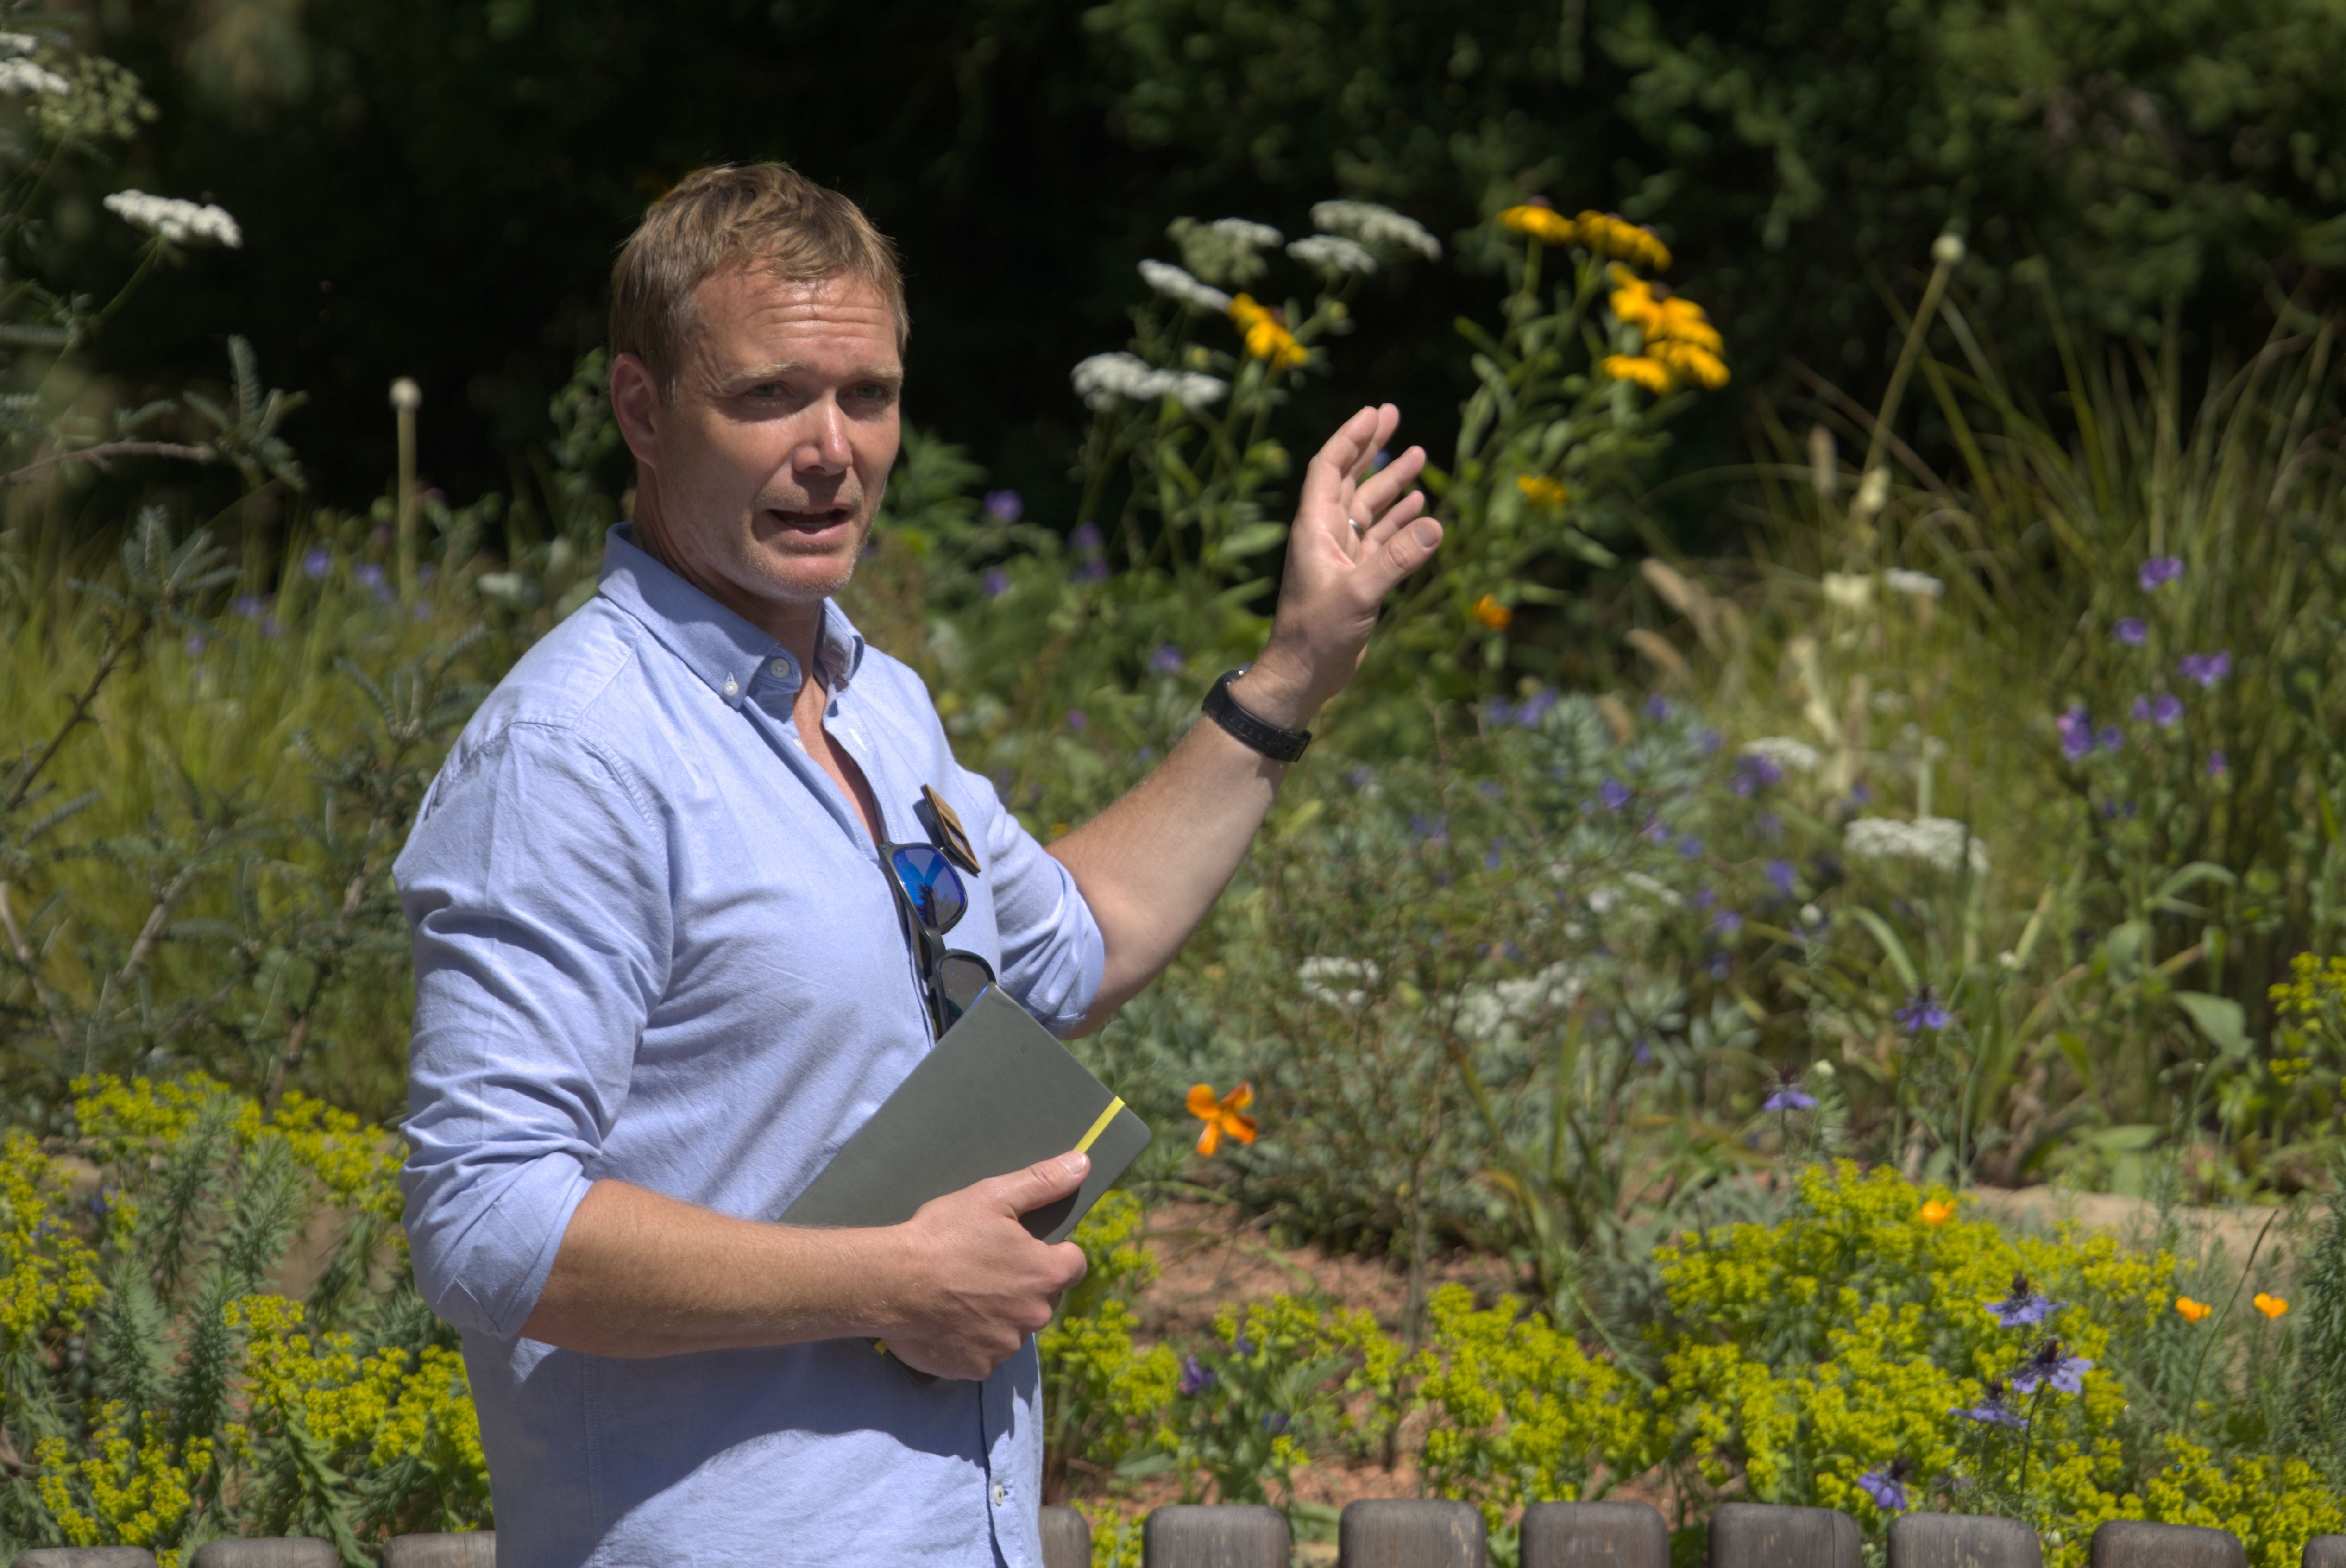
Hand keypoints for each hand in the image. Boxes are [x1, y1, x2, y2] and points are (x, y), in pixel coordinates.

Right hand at [879, 1151, 1091, 1379]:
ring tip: (961, 1294)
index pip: (1073, 1265)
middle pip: (1042, 1299)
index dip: (1053, 1254)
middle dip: (1022, 1286)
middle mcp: (1034, 1315)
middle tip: (983, 1269)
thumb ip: (1043, 1182)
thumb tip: (1082, 1162)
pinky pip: (984, 1353)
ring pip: (1013, 1328)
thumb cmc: (943, 1235)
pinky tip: (947, 1320)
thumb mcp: (993, 1196)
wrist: (890, 1282)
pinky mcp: (977, 1367)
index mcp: (1044, 1274)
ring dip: (998, 1315)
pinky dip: (971, 1340)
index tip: (1025, 1249)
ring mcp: (1005, 1346)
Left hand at [1235, 404, 1440, 728]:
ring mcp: (1342, 555)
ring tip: (1418, 454)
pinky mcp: (1356, 577)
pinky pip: (1379, 538)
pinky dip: (1398, 521)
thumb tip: (1434, 525)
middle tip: (1394, 415)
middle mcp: (1326, 534)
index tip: (1374, 413)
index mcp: (1314, 528)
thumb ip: (1396, 560)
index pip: (1329, 468)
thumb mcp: (1358, 595)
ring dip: (1391, 482)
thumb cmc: (1318, 635)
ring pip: (1367, 507)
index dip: (1350, 438)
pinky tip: (1418, 507)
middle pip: (1349, 478)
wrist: (1305, 674)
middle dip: (1371, 447)